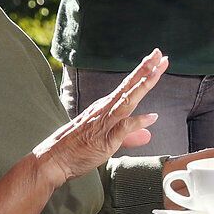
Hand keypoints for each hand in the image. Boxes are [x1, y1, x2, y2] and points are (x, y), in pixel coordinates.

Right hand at [33, 49, 166, 187]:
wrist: (54, 159)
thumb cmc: (78, 147)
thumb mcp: (107, 137)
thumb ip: (129, 134)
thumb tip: (148, 134)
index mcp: (106, 106)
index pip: (128, 85)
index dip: (143, 72)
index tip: (157, 59)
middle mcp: (106, 110)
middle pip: (128, 86)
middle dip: (145, 70)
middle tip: (159, 54)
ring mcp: (105, 122)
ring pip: (127, 101)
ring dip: (142, 86)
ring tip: (156, 73)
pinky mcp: (105, 139)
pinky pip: (123, 128)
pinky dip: (137, 121)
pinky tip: (152, 116)